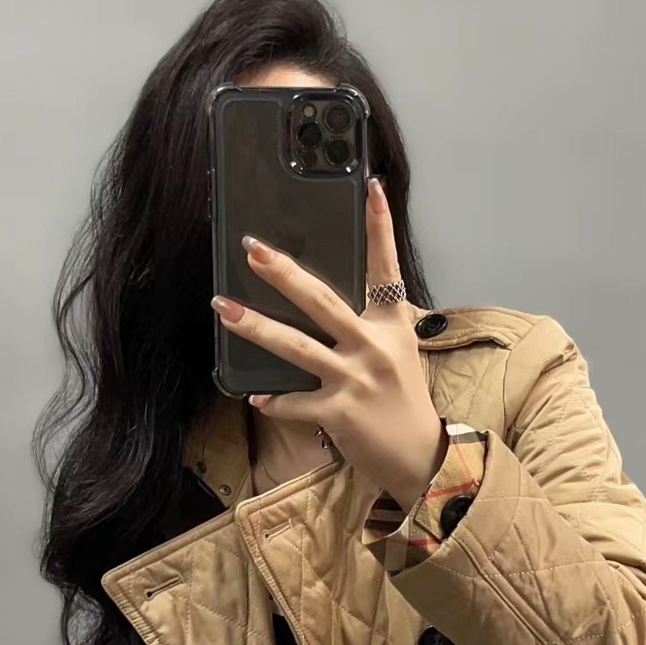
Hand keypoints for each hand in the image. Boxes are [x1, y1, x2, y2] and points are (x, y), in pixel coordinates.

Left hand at [211, 177, 448, 511]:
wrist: (422, 456)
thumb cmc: (404, 401)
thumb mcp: (397, 351)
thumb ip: (367, 324)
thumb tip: (319, 301)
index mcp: (391, 324)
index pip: (385, 266)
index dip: (379, 226)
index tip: (371, 187)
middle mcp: (373, 346)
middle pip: (321, 300)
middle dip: (283, 273)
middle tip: (252, 248)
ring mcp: (355, 379)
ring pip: (295, 346)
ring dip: (255, 326)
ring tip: (223, 308)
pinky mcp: (339, 413)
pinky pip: (295, 402)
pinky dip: (274, 401)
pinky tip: (255, 396)